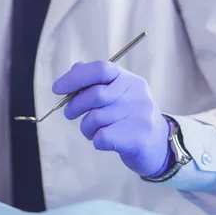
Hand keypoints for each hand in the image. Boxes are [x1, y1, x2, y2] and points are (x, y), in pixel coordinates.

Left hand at [52, 61, 171, 177]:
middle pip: (95, 95)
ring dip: (85, 127)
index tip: (57, 88)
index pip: (100, 69)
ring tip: (91, 130)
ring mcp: (140, 115)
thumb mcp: (116, 93)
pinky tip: (102, 140)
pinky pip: (102, 137)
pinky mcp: (138, 137)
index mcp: (129, 79)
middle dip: (74, 105)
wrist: (158, 145)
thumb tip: (75, 70)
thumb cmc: (127, 116)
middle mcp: (137, 94)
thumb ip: (95, 81)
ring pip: (96, 118)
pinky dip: (95, 140)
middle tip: (69, 114)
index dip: (75, 77)